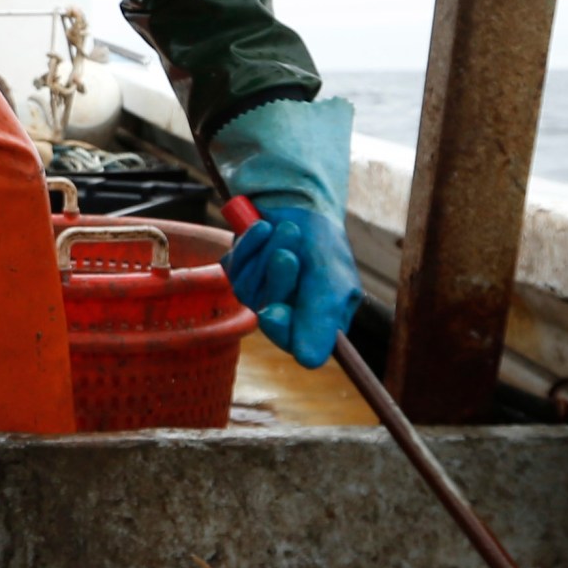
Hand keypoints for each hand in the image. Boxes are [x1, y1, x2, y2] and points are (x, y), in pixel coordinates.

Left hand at [224, 204, 360, 368]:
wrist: (302, 204)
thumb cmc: (325, 245)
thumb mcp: (332, 282)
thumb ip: (321, 320)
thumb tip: (309, 363)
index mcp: (314, 323)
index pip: (295, 344)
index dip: (281, 329)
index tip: (274, 311)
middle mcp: (285, 314)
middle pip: (267, 316)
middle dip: (277, 280)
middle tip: (287, 255)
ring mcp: (259, 294)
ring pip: (248, 288)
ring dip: (266, 253)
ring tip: (286, 230)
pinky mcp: (240, 273)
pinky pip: (234, 266)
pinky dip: (249, 244)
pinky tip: (263, 228)